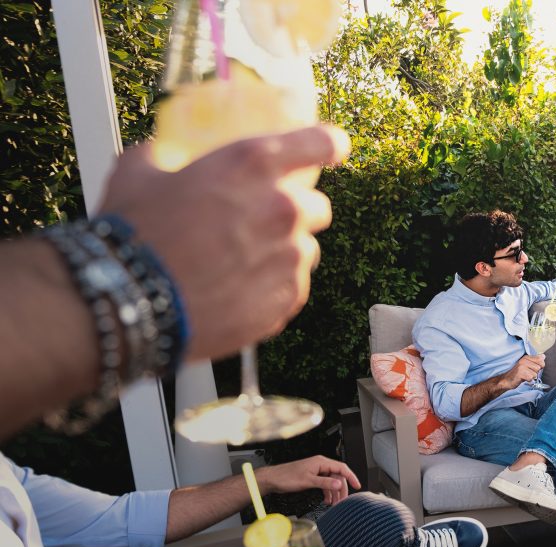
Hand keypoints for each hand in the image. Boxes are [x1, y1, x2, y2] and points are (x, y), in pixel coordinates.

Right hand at [99, 125, 350, 362]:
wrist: (129, 302)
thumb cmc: (133, 233)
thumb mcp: (140, 171)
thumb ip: (166, 154)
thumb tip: (164, 153)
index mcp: (254, 163)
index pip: (322, 141)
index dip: (329, 144)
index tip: (331, 149)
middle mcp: (284, 207)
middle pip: (317, 204)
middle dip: (296, 208)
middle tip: (261, 219)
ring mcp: (290, 256)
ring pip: (307, 248)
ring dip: (285, 250)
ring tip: (242, 261)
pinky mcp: (288, 298)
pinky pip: (294, 286)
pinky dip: (274, 286)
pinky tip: (239, 289)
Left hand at [259, 455, 359, 505]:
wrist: (273, 479)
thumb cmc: (286, 477)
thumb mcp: (308, 481)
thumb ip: (325, 483)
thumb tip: (339, 485)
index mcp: (321, 462)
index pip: (342, 468)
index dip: (351, 476)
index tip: (357, 485)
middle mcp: (320, 465)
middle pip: (337, 476)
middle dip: (341, 489)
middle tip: (343, 500)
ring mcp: (316, 471)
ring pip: (331, 482)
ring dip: (334, 493)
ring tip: (335, 503)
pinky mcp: (312, 477)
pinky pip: (324, 484)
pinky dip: (327, 492)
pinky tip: (327, 500)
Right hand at [502, 354, 544, 387]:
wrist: (506, 380)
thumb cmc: (518, 373)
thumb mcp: (527, 365)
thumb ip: (535, 360)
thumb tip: (543, 356)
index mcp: (526, 357)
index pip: (541, 360)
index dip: (539, 366)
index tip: (532, 368)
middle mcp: (524, 360)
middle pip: (539, 368)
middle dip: (534, 372)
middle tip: (527, 373)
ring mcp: (522, 366)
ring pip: (535, 373)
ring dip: (531, 377)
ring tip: (524, 376)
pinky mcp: (520, 372)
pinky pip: (531, 378)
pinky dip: (528, 380)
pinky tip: (522, 379)